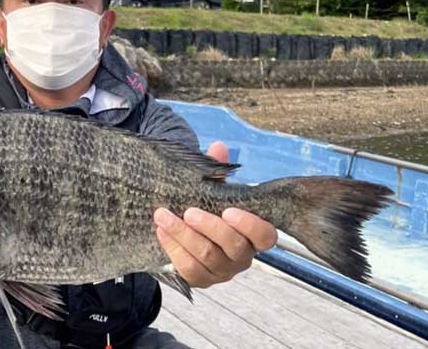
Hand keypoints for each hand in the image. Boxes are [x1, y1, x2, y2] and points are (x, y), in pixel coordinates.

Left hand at [153, 141, 277, 287]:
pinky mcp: (201, 279)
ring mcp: (222, 271)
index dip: (250, 225)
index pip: (265, 236)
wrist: (182, 229)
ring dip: (183, 235)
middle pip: (233, 246)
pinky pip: (189, 269)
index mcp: (254, 234)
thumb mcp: (212, 189)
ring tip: (163, 216)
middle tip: (188, 211)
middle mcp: (242, 256)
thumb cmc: (205, 206)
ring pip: (207, 257)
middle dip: (209, 227)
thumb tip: (218, 148)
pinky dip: (174, 248)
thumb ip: (217, 172)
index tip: (228, 210)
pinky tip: (161, 231)